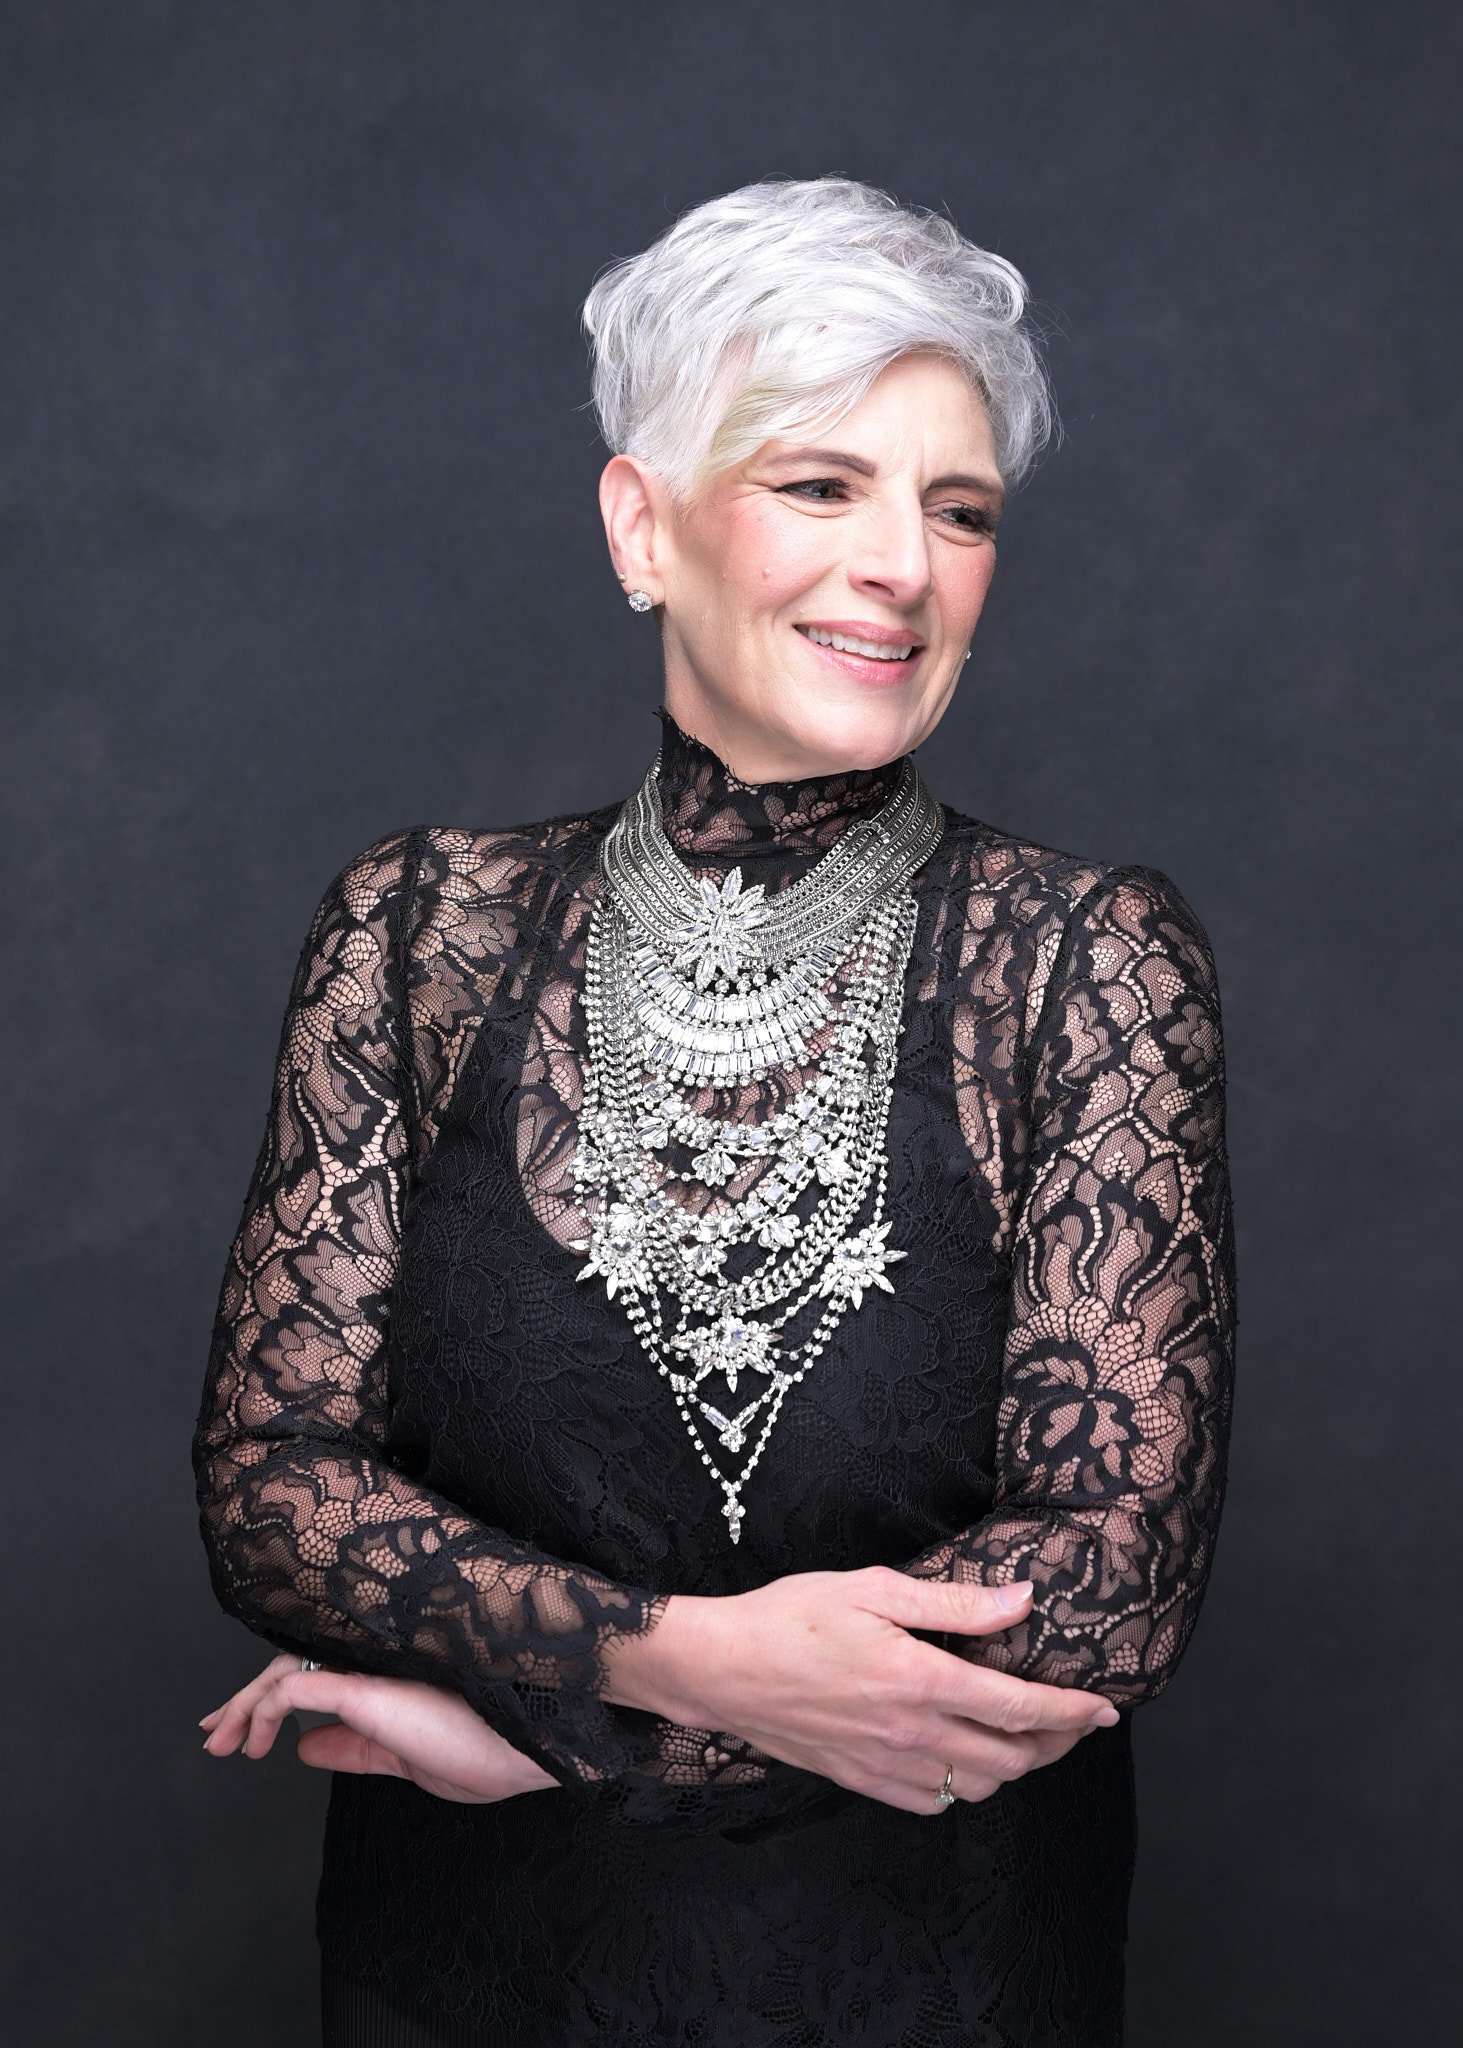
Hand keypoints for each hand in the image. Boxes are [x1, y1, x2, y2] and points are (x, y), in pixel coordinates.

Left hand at [199, 1654, 559, 1803]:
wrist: (530, 1746)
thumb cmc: (490, 1749)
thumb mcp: (406, 1759)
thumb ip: (356, 1750)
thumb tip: (306, 1750)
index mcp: (385, 1679)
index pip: (313, 1677)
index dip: (270, 1701)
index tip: (242, 1734)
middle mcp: (372, 1664)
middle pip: (291, 1669)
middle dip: (244, 1703)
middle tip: (215, 1733)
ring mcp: (369, 1671)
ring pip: (287, 1672)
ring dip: (246, 1706)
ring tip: (224, 1740)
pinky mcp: (367, 1687)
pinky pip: (299, 1687)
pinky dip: (268, 1707)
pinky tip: (259, 1739)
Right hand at [602, 1568, 1119, 1816]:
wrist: (722, 1668)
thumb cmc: (791, 1616)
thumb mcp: (874, 1588)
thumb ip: (954, 1601)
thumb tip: (1021, 1600)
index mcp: (920, 1679)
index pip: (1018, 1707)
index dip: (1071, 1712)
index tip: (1105, 1709)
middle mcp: (911, 1732)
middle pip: (1011, 1758)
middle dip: (1055, 1743)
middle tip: (1074, 1720)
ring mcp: (886, 1765)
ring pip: (977, 1786)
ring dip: (1012, 1766)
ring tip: (1022, 1735)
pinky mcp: (862, 1781)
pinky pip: (932, 1801)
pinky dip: (962, 1785)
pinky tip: (961, 1756)